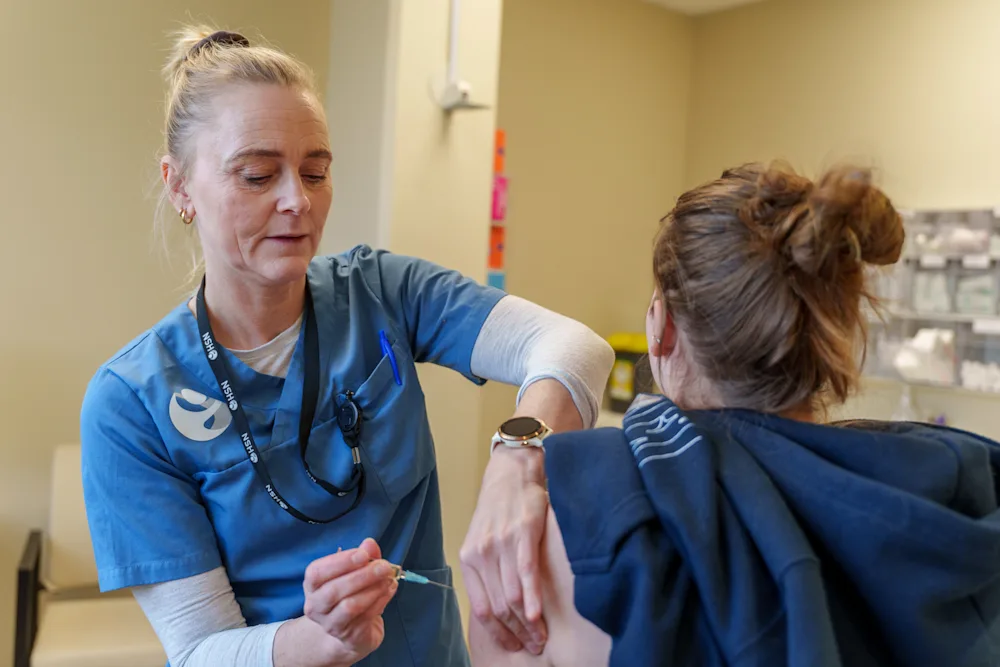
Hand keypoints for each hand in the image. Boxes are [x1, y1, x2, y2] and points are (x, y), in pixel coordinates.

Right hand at [302, 538, 397, 664]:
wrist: (349, 634)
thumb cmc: (349, 595)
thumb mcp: (354, 573)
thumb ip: (362, 557)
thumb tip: (370, 543)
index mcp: (313, 586)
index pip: (317, 573)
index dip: (340, 562)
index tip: (363, 554)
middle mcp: (315, 606)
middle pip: (334, 590)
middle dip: (361, 575)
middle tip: (383, 566)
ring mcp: (330, 624)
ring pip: (350, 606)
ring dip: (373, 589)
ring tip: (388, 578)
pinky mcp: (349, 636)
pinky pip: (366, 616)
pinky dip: (380, 600)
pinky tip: (389, 589)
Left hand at [460, 447, 548, 654]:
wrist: (511, 473)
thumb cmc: (499, 509)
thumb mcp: (483, 539)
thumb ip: (487, 569)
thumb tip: (501, 607)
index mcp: (469, 558)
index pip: (482, 608)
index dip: (498, 633)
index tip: (514, 646)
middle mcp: (482, 553)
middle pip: (499, 607)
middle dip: (517, 633)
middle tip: (534, 646)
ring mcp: (501, 544)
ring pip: (513, 596)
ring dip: (529, 624)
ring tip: (541, 638)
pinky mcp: (523, 533)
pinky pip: (526, 574)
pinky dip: (532, 599)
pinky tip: (539, 617)